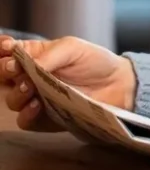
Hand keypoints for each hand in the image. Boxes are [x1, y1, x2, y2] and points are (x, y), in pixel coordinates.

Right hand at [0, 36, 136, 130]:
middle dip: (4, 71)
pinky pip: (25, 121)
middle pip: (3, 76)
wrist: (118, 85)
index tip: (7, 48)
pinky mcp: (44, 118)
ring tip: (31, 88)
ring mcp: (35, 98)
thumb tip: (23, 63)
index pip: (8, 52)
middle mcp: (30, 77)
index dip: (2, 49)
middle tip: (16, 69)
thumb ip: (47, 55)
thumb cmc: (95, 62)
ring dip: (16, 93)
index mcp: (35, 56)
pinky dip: (26, 114)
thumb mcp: (72, 49)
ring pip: (11, 99)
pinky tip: (37, 106)